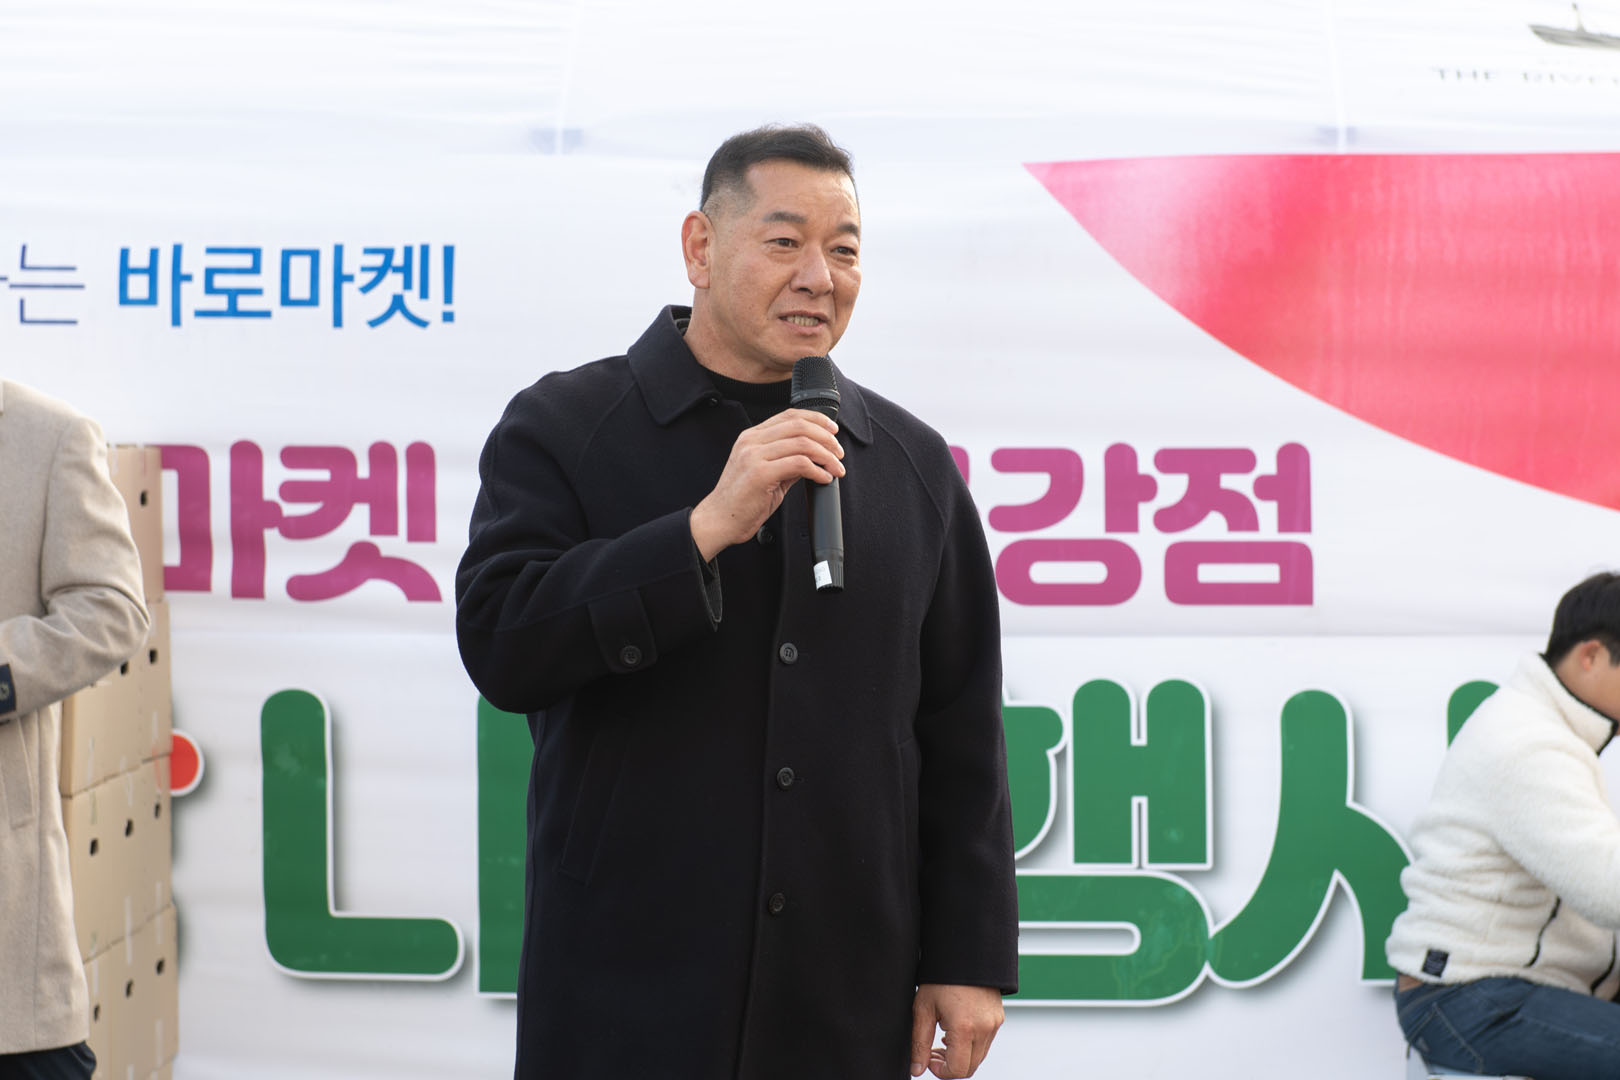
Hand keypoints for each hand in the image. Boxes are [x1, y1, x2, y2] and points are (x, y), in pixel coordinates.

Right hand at [689, 408, 844, 560]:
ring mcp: (753, 456)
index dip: (816, 419)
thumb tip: (814, 457)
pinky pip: (799, 464)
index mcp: (751, 437)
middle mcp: (751, 442)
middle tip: (838, 453)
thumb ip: (786, 460)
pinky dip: (817, 470)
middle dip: (826, 438)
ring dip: (826, 456)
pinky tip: (823, 478)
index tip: (833, 431)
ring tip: (835, 468)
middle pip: (799, 425)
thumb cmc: (741, 500)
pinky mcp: (760, 474)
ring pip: (802, 444)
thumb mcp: (765, 472)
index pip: (789, 415)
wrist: (719, 520)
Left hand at [910, 983, 1003, 1077]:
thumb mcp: (923, 1009)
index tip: (928, 1060)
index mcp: (965, 1028)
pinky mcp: (998, 1018)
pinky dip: (971, 1044)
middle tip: (933, 1052)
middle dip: (950, 1065)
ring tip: (942, 1037)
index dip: (940, 1072)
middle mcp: (984, 1028)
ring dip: (960, 1055)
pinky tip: (955, 1029)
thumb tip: (916, 1069)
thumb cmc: (941, 976)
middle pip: (970, 1067)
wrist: (964, 952)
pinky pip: (985, 1042)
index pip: (958, 1070)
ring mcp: (994, 1024)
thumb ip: (919, 1043)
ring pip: (978, 1056)